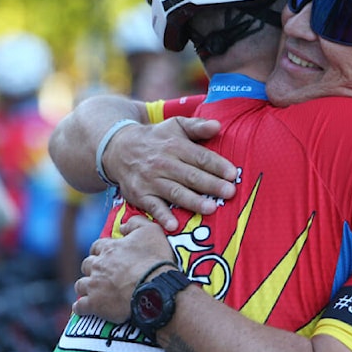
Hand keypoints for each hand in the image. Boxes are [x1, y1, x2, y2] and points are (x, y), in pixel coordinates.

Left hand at [72, 217, 175, 322]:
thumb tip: (122, 226)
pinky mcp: (94, 304)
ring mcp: (94, 285)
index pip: (97, 247)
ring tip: (93, 292)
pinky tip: (84, 309)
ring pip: (80, 285)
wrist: (155, 287)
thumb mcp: (152, 230)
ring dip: (86, 287)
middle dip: (92, 269)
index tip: (106, 256)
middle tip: (101, 274)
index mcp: (110, 248)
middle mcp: (98, 265)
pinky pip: (80, 306)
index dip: (101, 251)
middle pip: (87, 265)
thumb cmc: (155, 259)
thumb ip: (136, 223)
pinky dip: (81, 307)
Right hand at [107, 117, 237, 228]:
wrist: (118, 149)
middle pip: (191, 176)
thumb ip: (197, 126)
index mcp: (176, 145)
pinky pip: (152, 207)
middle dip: (211, 185)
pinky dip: (162, 216)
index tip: (233, 174)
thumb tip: (218, 125)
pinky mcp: (140, 195)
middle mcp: (163, 163)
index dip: (217, 165)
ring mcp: (151, 180)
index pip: (200, 157)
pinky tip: (174, 225)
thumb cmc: (157, 138)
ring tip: (211, 208)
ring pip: (175, 192)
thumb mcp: (176, 125)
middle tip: (230, 193)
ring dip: (193, 201)